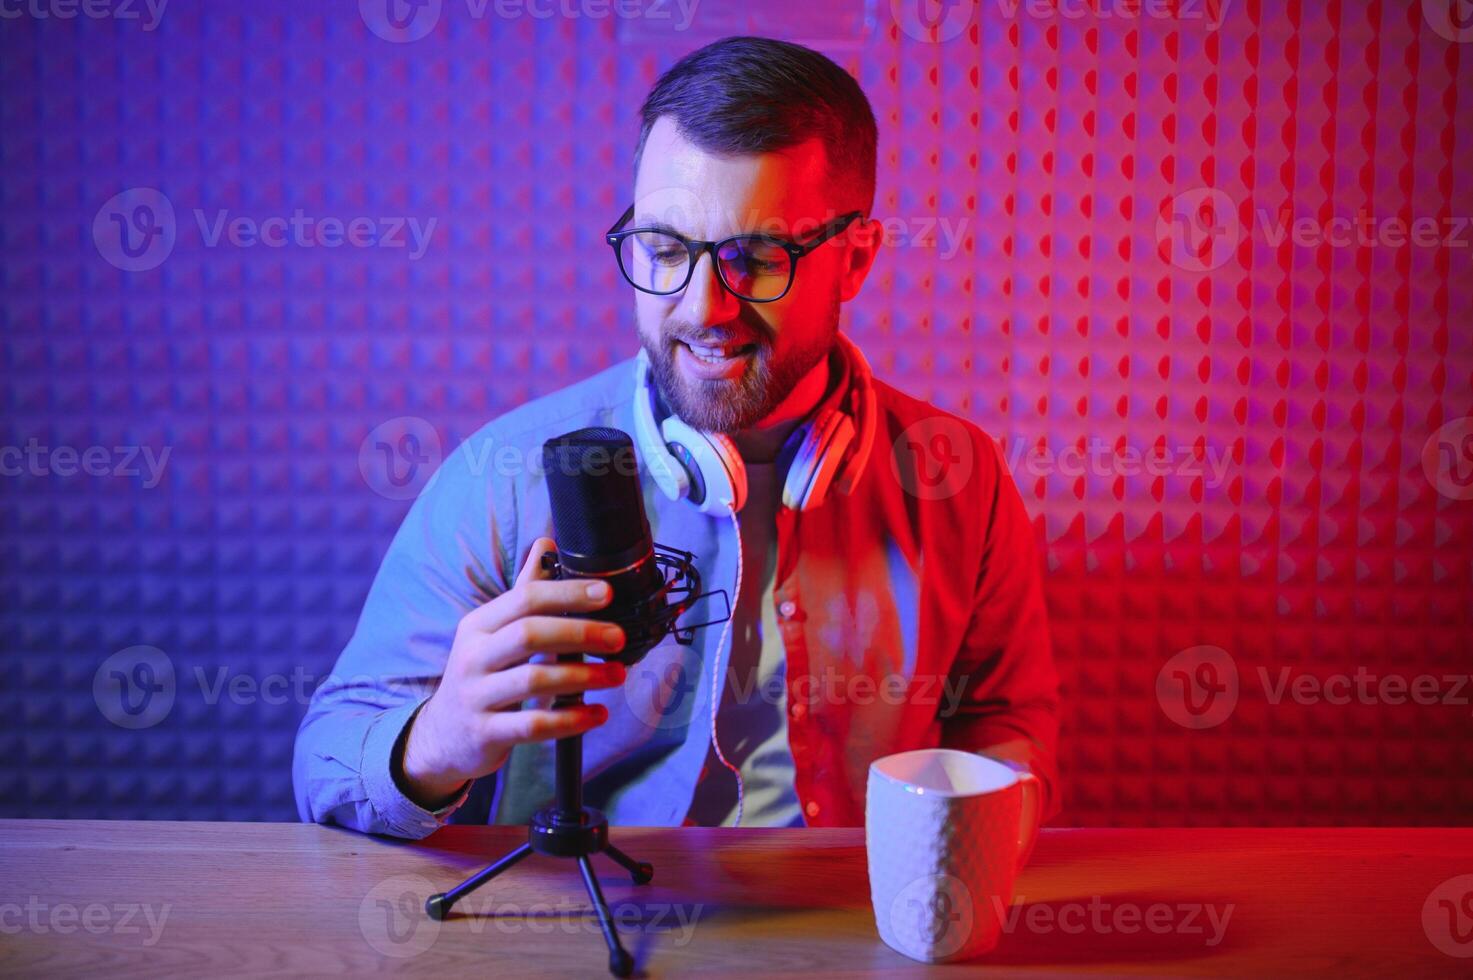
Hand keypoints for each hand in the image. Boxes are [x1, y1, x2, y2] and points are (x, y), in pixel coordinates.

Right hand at [398, 536, 626, 807]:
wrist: (442, 735)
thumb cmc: (480, 674)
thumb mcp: (491, 632)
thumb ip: (523, 592)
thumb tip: (548, 541)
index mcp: (478, 625)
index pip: (524, 598)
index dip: (567, 592)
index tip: (606, 593)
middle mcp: (473, 656)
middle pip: (529, 633)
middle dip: (580, 631)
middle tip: (618, 638)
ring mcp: (477, 696)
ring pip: (533, 679)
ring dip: (583, 676)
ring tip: (617, 675)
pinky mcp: (486, 733)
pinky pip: (533, 724)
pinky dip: (571, 719)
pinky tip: (598, 713)